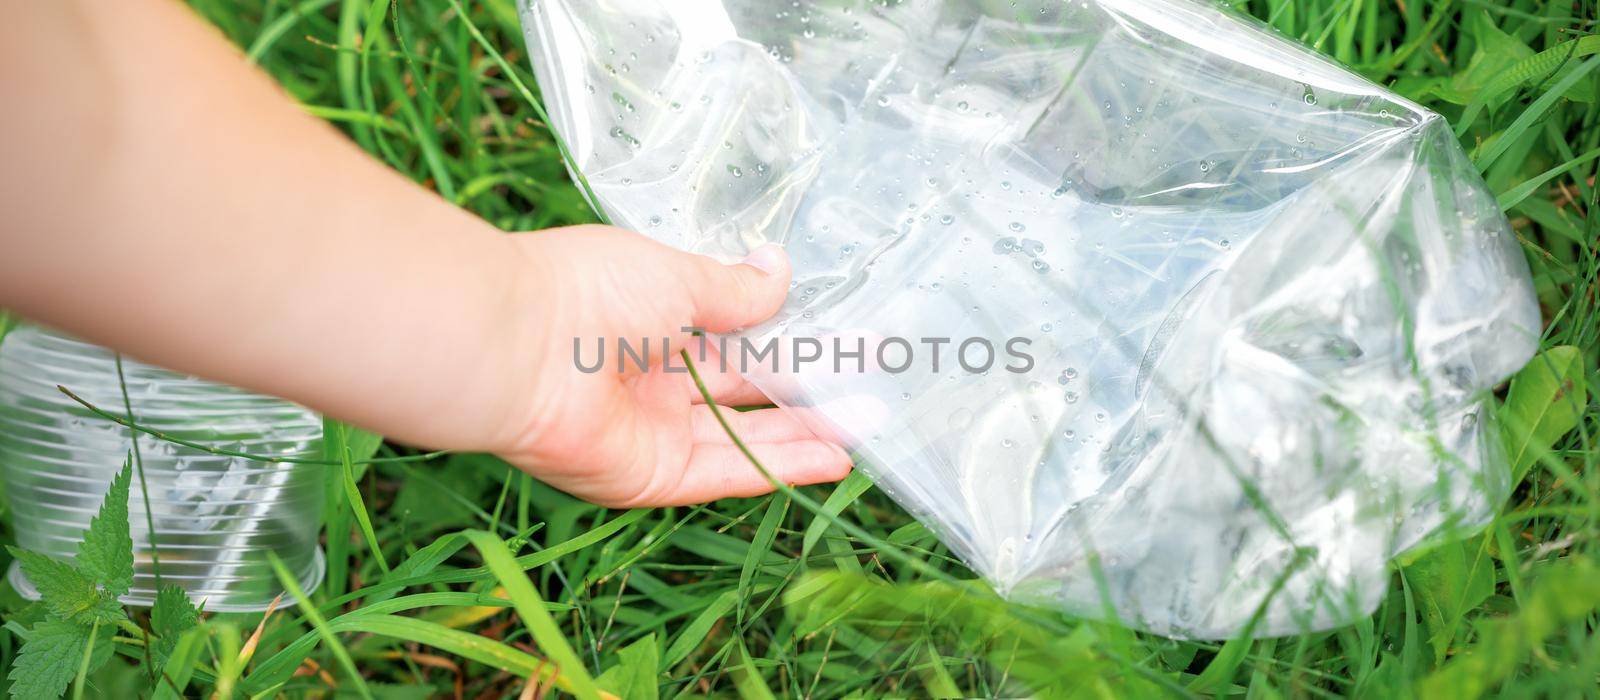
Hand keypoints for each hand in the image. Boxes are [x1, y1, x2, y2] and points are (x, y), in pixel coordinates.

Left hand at [487, 225, 851, 506]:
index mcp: (651, 319)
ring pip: (743, 434)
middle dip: (808, 389)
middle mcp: (653, 378)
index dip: (789, 336)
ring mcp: (653, 430)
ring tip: (869, 427)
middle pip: (744, 389)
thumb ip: (734, 289)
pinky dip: (778, 467)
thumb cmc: (589, 292)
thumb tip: (779, 268)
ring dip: (805, 433)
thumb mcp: (676, 277)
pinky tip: (832, 460)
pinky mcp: (652, 476)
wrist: (520, 349)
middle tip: (873, 387)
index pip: (734, 333)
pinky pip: (725, 472)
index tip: (845, 338)